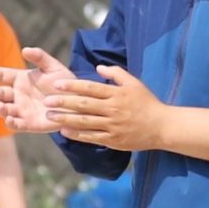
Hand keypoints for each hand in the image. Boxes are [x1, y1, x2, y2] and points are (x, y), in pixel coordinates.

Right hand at [0, 47, 77, 134]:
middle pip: (1, 94)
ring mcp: (22, 110)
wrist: (77, 102)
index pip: (4, 75)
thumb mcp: (53, 67)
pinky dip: (11, 123)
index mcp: (21, 79)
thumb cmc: (64, 83)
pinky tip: (9, 120)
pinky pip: (17, 125)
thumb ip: (40, 57)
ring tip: (1, 106)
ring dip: (1, 109)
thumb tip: (25, 50)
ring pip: (5, 110)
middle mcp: (18, 95)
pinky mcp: (29, 124)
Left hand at [48, 65, 164, 149]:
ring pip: (85, 122)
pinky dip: (77, 135)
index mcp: (116, 94)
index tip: (56, 84)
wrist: (162, 127)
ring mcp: (112, 126)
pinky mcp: (113, 140)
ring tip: (50, 116)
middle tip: (46, 101)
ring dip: (65, 119)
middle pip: (84, 105)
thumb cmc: (147, 103)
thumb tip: (98, 67)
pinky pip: (92, 137)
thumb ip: (116, 73)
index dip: (72, 86)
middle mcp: (113, 109)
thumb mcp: (134, 83)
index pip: (90, 88)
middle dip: (63, 102)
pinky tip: (64, 131)